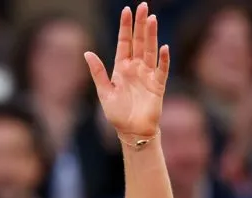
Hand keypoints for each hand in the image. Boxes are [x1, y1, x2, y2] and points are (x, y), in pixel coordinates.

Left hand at [85, 3, 169, 140]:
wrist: (131, 131)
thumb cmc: (117, 114)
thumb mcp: (104, 92)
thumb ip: (98, 72)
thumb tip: (87, 52)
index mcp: (122, 68)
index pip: (125, 42)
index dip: (125, 27)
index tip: (126, 10)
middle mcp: (136, 68)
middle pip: (139, 41)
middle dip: (140, 24)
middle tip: (143, 6)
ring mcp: (148, 75)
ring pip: (150, 50)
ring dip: (151, 35)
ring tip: (151, 19)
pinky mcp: (158, 85)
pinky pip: (162, 70)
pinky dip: (163, 60)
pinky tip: (164, 48)